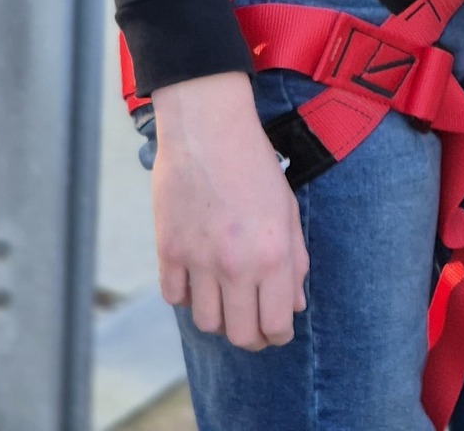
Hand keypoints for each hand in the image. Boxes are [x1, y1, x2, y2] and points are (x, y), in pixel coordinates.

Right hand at [151, 71, 308, 349]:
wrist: (207, 126)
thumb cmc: (253, 163)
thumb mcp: (287, 209)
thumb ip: (295, 261)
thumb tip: (294, 305)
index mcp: (273, 254)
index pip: (276, 325)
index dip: (277, 334)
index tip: (274, 329)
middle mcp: (236, 264)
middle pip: (239, 335)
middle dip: (249, 336)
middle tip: (250, 323)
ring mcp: (198, 260)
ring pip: (205, 322)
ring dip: (217, 316)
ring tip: (223, 296)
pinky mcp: (168, 249)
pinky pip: (174, 297)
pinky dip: (185, 294)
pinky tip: (196, 276)